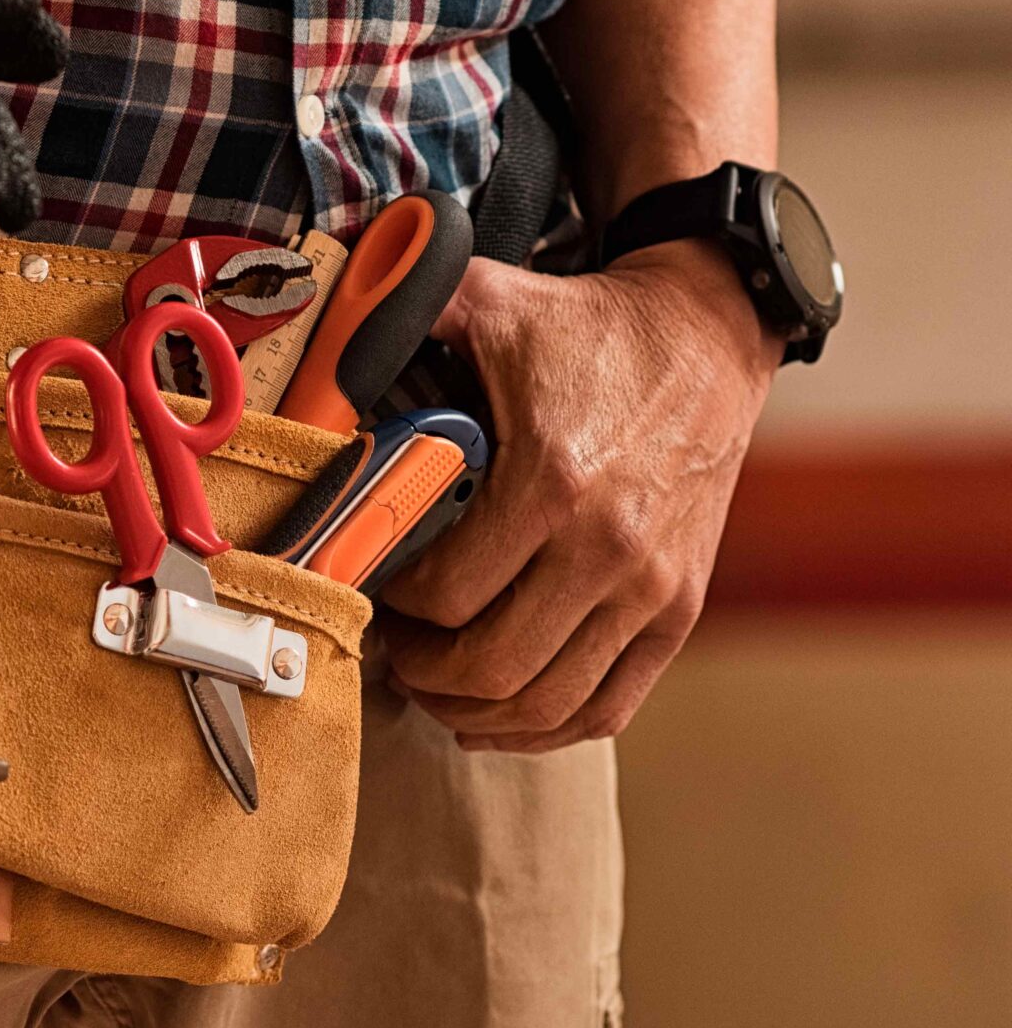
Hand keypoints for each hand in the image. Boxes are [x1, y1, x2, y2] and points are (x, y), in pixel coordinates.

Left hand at [379, 241, 779, 751]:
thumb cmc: (587, 326)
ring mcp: (652, 590)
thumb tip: (320, 335)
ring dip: (475, 711)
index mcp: (553, 483)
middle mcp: (609, 549)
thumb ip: (398, 313)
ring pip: (547, 703)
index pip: (446, 595)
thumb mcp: (487, 300)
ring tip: (433, 686)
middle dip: (424, 673)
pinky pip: (608, 707)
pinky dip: (545, 727)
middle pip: (493, 666)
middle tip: (390, 650)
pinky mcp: (679, 610)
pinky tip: (498, 712)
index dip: (391, 606)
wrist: (706, 336)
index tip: (368, 585)